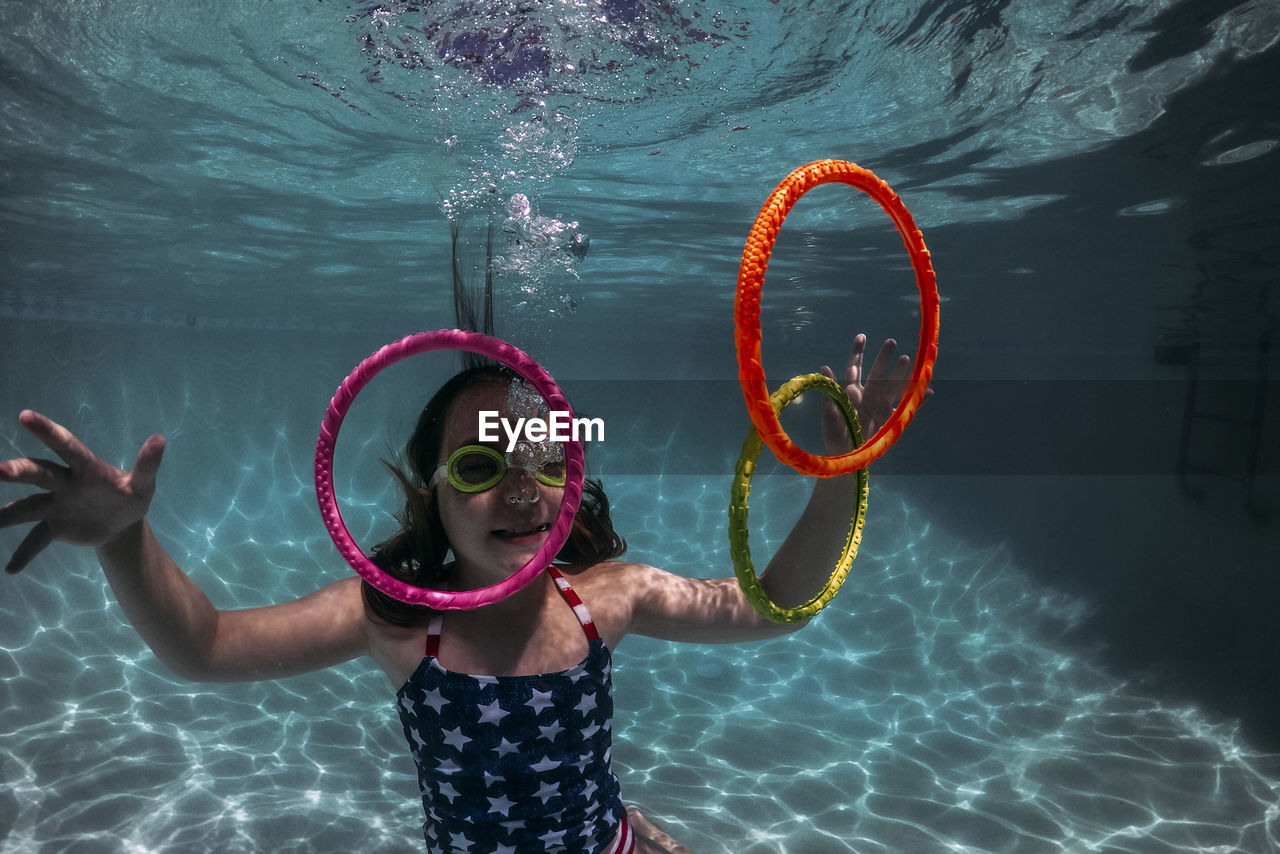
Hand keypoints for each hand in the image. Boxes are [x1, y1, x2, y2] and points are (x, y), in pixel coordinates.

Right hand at [0, 411, 164, 573]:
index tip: (25, 416)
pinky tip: (12, 568)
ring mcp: (56, 506)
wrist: (122, 524)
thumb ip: (148, 465)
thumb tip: (159, 439)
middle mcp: (64, 483)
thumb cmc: (130, 496)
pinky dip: (24, 553)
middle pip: (39, 474)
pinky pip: (35, 541)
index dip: (47, 431)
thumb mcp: (142, 484)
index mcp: (86, 468)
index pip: (66, 447)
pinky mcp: (54, 528)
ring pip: (27, 507)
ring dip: (7, 513)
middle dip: (19, 471)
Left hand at [820, 334, 929, 452]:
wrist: (847, 456)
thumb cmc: (836, 434)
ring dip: (901, 374)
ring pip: (893, 386)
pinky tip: (928, 391)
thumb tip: (824, 368)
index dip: (858, 353)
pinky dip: (918, 400)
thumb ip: (831, 392)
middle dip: (883, 358)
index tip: (862, 336)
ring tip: (908, 360)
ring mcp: (881, 407)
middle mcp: (869, 395)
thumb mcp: (831, 413)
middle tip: (891, 341)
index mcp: (853, 392)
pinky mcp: (891, 420)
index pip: (855, 368)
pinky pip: (907, 408)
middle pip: (877, 373)